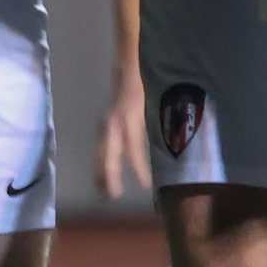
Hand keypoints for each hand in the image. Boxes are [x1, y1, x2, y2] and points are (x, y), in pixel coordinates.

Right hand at [94, 63, 150, 197]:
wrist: (127, 71)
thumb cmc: (144, 89)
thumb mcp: (153, 107)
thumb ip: (154, 128)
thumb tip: (166, 149)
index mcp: (128, 120)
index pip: (133, 149)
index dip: (138, 168)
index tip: (146, 185)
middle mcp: (113, 125)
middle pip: (108, 156)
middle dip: (109, 176)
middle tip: (115, 195)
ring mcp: (105, 126)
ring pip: (100, 154)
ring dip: (101, 173)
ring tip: (105, 191)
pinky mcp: (103, 128)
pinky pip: (100, 149)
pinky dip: (100, 163)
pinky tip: (103, 174)